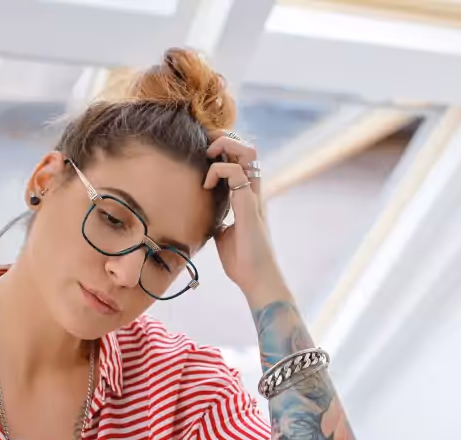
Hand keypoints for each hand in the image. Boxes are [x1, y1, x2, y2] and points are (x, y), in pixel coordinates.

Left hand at [204, 130, 286, 304]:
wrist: (256, 279)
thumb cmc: (242, 262)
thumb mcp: (223, 236)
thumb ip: (218, 221)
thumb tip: (206, 217)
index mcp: (248, 198)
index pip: (242, 160)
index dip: (225, 149)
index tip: (204, 156)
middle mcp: (253, 192)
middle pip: (247, 147)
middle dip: (224, 138)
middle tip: (205, 149)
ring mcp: (252, 196)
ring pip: (247, 151)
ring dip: (224, 146)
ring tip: (208, 158)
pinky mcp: (248, 204)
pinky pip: (235, 171)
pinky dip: (218, 170)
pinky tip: (207, 186)